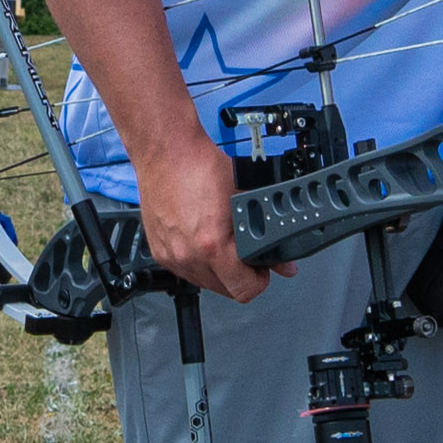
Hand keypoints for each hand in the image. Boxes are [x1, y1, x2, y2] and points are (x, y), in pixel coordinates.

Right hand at [130, 138, 261, 304]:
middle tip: (245, 255)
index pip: (244, 290)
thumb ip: (267, 236)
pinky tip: (202, 240)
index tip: (261, 270)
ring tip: (222, 243)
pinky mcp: (159, 251)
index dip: (259, 281)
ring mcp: (171, 256)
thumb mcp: (245, 198)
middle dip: (240, 275)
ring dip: (218, 271)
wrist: (166, 151)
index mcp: (211, 245)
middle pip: (225, 290)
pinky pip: (185, 271)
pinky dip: (198, 262)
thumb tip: (283, 261)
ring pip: (204, 283)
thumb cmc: (200, 166)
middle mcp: (187, 256)